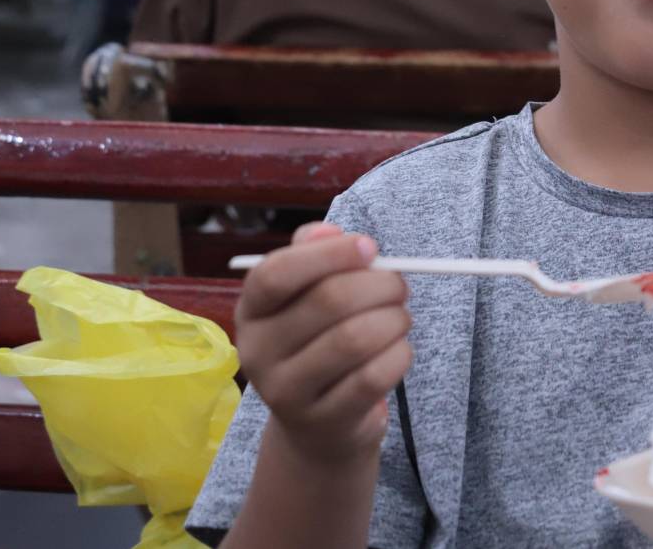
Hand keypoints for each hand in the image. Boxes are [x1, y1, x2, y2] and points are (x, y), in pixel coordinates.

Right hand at [233, 222, 411, 463]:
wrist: (318, 423)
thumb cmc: (317, 340)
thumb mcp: (307, 295)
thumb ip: (315, 253)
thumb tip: (329, 231)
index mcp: (252, 310)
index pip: (275, 274)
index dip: (329, 254)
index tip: (369, 247)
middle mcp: (258, 352)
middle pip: (328, 301)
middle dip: (380, 285)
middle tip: (400, 287)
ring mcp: (286, 392)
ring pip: (355, 339)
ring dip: (394, 320)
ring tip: (400, 318)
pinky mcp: (322, 420)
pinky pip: (373, 377)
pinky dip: (399, 354)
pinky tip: (398, 349)